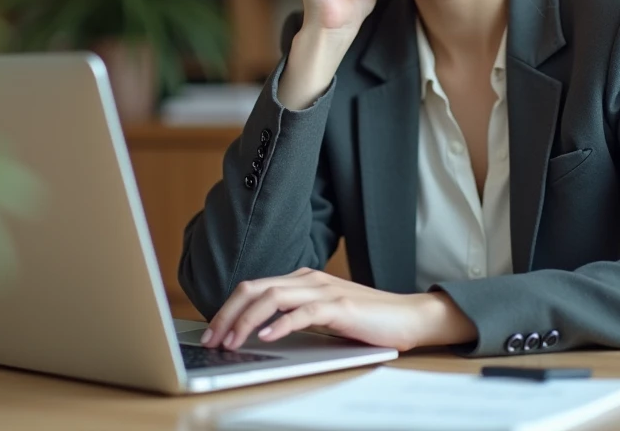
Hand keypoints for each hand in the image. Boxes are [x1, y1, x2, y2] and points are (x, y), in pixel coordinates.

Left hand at [199, 268, 476, 351]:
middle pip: (255, 288)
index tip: (212, 330)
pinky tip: (266, 338)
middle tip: (211, 338)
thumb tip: (260, 331)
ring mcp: (324, 290)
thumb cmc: (366, 319)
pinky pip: (303, 313)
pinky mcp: (339, 306)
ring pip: (272, 298)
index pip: (254, 287)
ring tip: (231, 341)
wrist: (407, 316)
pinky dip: (281, 324)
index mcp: (302, 278)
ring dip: (246, 321)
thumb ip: (296, 314)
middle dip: (227, 313)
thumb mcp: (323, 314)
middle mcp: (309, 279)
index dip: (228, 308)